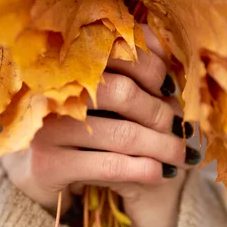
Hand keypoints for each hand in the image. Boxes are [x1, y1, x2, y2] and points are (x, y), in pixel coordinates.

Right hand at [2, 26, 200, 226]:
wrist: (43, 168)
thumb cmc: (83, 123)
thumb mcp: (103, 95)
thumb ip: (134, 68)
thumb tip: (175, 57)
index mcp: (66, 64)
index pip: (118, 53)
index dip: (153, 69)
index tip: (171, 88)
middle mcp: (53, 92)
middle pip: (122, 93)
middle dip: (161, 113)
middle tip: (182, 129)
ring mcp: (48, 130)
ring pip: (123, 134)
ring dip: (162, 147)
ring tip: (183, 156)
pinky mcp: (50, 164)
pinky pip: (109, 166)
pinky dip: (143, 170)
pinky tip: (162, 173)